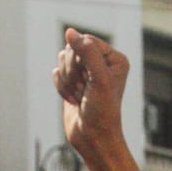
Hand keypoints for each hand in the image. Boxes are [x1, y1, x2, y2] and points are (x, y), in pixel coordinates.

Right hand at [54, 29, 129, 155]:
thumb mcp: (99, 79)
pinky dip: (61, 87)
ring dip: (68, 81)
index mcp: (114, 59)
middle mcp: (101, 62)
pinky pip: (57, 72)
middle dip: (74, 72)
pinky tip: (73, 100)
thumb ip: (87, 52)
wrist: (93, 138)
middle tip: (84, 90)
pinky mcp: (72, 81)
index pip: (87, 41)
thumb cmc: (103, 112)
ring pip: (62, 60)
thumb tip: (70, 32)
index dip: (81, 59)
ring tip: (80, 96)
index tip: (89, 80)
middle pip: (73, 49)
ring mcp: (86, 72)